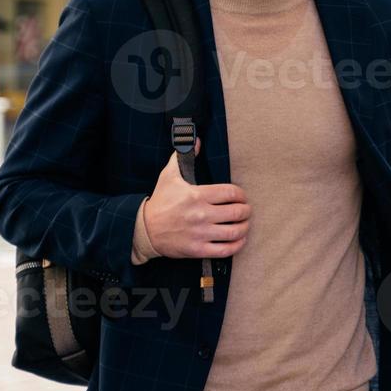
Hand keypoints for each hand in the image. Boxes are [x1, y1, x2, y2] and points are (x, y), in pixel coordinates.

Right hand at [142, 140, 249, 259]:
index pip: (231, 192)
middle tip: (245, 211)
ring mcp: (200, 233)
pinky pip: (225, 249)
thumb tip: (196, 140)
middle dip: (246, 211)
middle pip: (237, 212)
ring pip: (234, 231)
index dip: (241, 195)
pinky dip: (237, 245)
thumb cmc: (160, 201)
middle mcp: (201, 214)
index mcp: (197, 194)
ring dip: (245, 228)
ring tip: (244, 224)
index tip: (241, 197)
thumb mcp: (169, 176)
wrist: (144, 229)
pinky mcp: (198, 249)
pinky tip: (239, 240)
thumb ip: (183, 156)